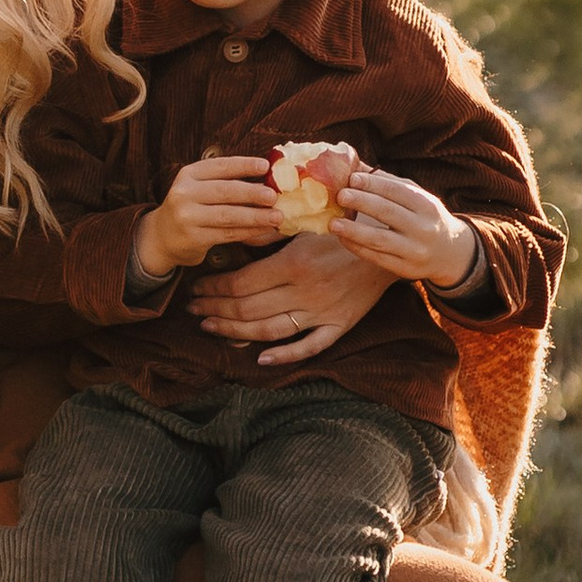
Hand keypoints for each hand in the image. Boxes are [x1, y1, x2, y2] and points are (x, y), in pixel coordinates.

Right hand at [133, 155, 284, 279]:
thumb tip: (268, 180)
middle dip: (253, 193)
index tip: (266, 166)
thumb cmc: (191, 208)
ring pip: (228, 215)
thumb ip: (225, 182)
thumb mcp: (199, 188)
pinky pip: (226, 234)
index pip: (220, 166)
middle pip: (225, 191)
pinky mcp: (193, 238)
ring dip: (256, 216)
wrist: (161, 237)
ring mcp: (186, 217)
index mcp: (188, 174)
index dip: (244, 165)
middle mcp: (184, 193)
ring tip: (277, 216)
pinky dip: (248, 232)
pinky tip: (263, 230)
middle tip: (274, 196)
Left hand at [193, 230, 393, 363]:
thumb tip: (237, 233)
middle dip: (215, 309)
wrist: (388, 245)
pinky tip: (260, 358)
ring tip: (211, 327)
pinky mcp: (339, 326)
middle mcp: (304, 291)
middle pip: (248, 308)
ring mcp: (322, 312)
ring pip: (269, 330)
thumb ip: (272, 232)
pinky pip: (308, 347)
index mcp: (294, 263)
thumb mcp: (306, 223)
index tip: (197, 286)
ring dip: (234, 331)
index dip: (214, 287)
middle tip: (194, 309)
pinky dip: (283, 355)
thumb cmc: (343, 228)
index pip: (241, 283)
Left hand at [332, 165, 481, 290]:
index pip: (398, 191)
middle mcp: (423, 228)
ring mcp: (414, 250)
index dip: (374, 184)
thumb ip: (386, 182)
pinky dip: (357, 247)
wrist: (450, 252)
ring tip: (333, 223)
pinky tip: (343, 238)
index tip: (352, 178)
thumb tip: (352, 165)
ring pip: (380, 239)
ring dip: (354, 231)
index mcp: (427, 205)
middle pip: (388, 213)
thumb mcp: (415, 196)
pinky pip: (377, 258)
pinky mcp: (404, 268)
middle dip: (362, 202)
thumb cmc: (425, 217)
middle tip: (340, 195)